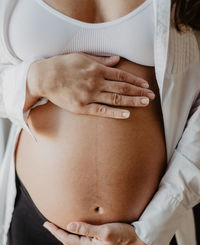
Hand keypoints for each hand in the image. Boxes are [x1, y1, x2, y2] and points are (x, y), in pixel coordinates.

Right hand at [26, 52, 154, 118]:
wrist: (45, 77)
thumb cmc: (64, 65)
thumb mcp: (83, 57)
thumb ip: (102, 60)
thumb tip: (117, 59)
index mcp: (98, 69)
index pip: (122, 76)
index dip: (135, 81)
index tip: (146, 85)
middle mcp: (97, 82)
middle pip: (122, 88)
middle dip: (139, 92)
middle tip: (152, 97)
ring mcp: (90, 95)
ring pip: (115, 99)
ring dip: (132, 101)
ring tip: (145, 103)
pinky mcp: (82, 107)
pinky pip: (101, 111)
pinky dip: (115, 113)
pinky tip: (127, 115)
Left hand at [43, 221, 151, 244]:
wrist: (139, 241)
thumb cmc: (124, 234)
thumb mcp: (105, 230)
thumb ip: (87, 228)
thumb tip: (70, 225)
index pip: (68, 239)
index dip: (56, 232)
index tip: (47, 224)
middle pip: (69, 243)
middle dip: (58, 234)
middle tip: (49, 225)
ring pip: (76, 244)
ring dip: (66, 237)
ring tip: (59, 229)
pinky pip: (83, 243)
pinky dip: (75, 238)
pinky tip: (77, 233)